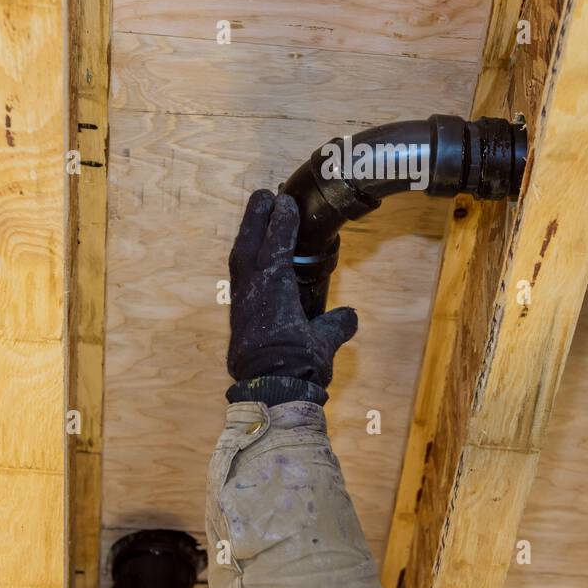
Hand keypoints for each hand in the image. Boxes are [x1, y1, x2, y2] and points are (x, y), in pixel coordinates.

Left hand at [226, 190, 357, 404]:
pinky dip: (247, 259)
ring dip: (248, 234)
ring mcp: (242, 302)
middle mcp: (253, 290)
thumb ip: (336, 324)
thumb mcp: (324, 342)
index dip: (282, 222)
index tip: (286, 203)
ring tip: (257, 215)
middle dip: (256, 217)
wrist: (268, 392)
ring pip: (241, 258)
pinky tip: (253, 256)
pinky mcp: (238, 316)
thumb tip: (349, 315)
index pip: (277, 244)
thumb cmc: (298, 364)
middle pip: (250, 243)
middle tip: (264, 195)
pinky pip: (241, 277)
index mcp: (274, 288)